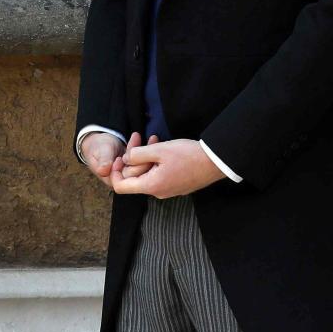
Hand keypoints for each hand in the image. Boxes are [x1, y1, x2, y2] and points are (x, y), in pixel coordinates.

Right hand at [82, 132, 156, 188]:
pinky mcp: (135, 165)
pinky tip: (152, 139)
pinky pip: (144, 159)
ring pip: (143, 164)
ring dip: (148, 151)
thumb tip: (103, 170)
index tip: (128, 153)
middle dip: (143, 157)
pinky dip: (147, 149)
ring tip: (152, 138)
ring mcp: (130, 172)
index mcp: (112, 179)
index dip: (132, 166)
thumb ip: (103, 161)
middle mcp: (123, 178)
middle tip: (149, 143)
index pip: (127, 177)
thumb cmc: (97, 146)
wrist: (99, 142)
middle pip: (138, 171)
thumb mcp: (101, 151)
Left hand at [110, 138, 225, 198]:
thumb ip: (137, 155)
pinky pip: (159, 174)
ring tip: (152, 139)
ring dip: (146, 157)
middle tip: (138, 139)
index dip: (114, 172)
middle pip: (134, 178)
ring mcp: (169, 190)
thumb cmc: (188, 155)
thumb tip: (125, 159)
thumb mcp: (159, 150)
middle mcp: (158, 192)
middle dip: (133, 158)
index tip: (119, 157)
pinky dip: (156, 161)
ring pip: (148, 174)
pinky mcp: (177, 185)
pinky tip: (162, 147)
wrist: (217, 161)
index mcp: (151, 186)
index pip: (120, 187)